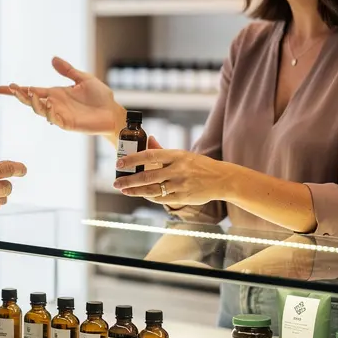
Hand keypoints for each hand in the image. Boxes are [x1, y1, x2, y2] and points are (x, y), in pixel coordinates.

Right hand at [0, 56, 122, 135]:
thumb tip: (53, 58)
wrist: (112, 112)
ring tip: (29, 93)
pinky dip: (49, 112)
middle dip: (19, 95)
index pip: (31, 91)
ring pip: (39, 110)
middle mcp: (54, 104)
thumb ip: (68, 70)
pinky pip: (54, 119)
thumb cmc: (100, 96)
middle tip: (12, 88)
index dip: (15, 91)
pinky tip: (48, 103)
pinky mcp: (67, 123)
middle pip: (30, 101)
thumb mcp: (83, 79)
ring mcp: (59, 115)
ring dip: (33, 102)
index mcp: (55, 93)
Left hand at [112, 139, 229, 207]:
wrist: (221, 179)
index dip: (132, 159)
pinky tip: (141, 194)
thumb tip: (148, 139)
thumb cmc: (199, 165)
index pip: (150, 155)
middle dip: (129, 180)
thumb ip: (163, 150)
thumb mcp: (183, 154)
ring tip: (124, 190)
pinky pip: (161, 199)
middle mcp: (177, 170)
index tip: (119, 163)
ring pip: (152, 189)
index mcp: (176, 155)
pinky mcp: (183, 197)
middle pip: (148, 175)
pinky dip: (149, 197)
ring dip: (135, 190)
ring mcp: (180, 185)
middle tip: (116, 182)